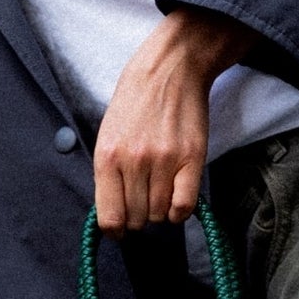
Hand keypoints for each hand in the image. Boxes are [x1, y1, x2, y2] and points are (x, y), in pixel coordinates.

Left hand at [94, 9, 252, 234]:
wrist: (169, 68)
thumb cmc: (135, 101)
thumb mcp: (108, 135)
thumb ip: (108, 174)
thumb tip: (114, 213)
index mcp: (106, 157)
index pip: (109, 218)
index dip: (116, 229)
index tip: (121, 226)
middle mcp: (134, 162)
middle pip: (137, 219)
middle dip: (139, 218)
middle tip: (143, 200)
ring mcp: (164, 161)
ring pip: (160, 215)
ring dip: (159, 211)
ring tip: (159, 191)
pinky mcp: (192, 159)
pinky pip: (184, 206)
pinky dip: (179, 211)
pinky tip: (176, 199)